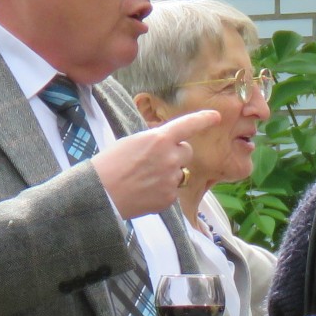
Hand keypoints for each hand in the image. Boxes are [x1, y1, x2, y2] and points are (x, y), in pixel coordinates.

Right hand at [93, 109, 223, 218]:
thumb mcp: (132, 142)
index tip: (216, 117)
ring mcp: (171, 178)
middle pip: (187, 151)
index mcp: (160, 138)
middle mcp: (170, 157)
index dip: (204, 119)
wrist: (100, 193)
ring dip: (169, 174)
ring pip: (180, 173)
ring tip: (145, 179)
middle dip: (177, 154)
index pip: (189, 125)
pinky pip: (172, 191)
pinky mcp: (169, 197)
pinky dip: (162, 191)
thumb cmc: (110, 165)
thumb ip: (155, 142)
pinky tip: (144, 192)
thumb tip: (167, 146)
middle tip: (156, 160)